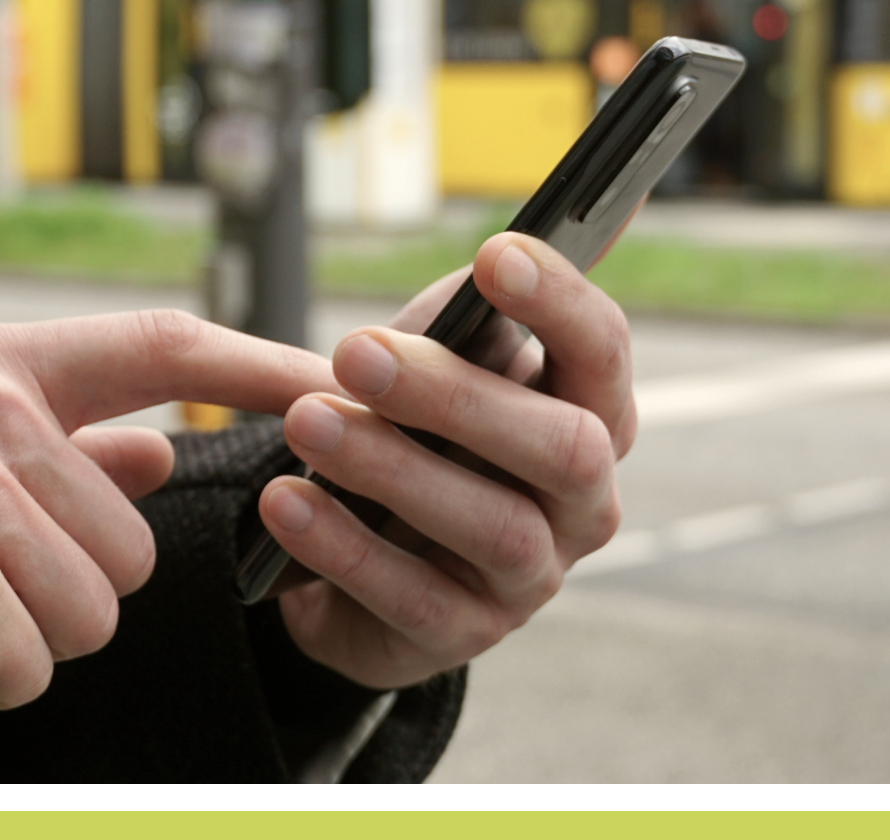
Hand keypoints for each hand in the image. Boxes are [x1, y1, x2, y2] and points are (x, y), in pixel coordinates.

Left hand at [260, 233, 634, 688]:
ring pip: (492, 525)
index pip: (603, 352)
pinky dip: (342, 545)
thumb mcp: (429, 362)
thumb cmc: (411, 432)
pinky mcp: (463, 635)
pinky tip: (286, 500)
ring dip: (392, 468)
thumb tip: (484, 275)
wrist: (351, 548)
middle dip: (457, 394)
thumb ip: (459, 319)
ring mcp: (531, 577)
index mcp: (589, 415)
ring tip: (305, 422)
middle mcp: (582, 502)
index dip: (561, 302)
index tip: (495, 253)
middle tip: (355, 353)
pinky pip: (411, 596)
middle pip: (564, 447)